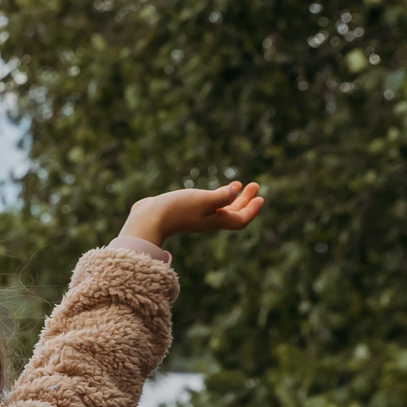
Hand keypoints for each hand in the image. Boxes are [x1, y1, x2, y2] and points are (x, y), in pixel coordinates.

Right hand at [122, 180, 264, 244]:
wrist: (146, 220)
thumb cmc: (176, 210)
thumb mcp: (203, 200)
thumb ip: (221, 197)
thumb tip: (234, 192)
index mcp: (215, 221)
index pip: (240, 219)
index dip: (252, 210)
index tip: (260, 197)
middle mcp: (207, 220)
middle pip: (232, 213)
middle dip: (245, 200)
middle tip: (254, 185)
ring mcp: (195, 217)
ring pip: (220, 209)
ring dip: (232, 198)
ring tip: (238, 185)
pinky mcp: (183, 211)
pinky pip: (206, 205)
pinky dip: (215, 197)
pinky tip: (211, 190)